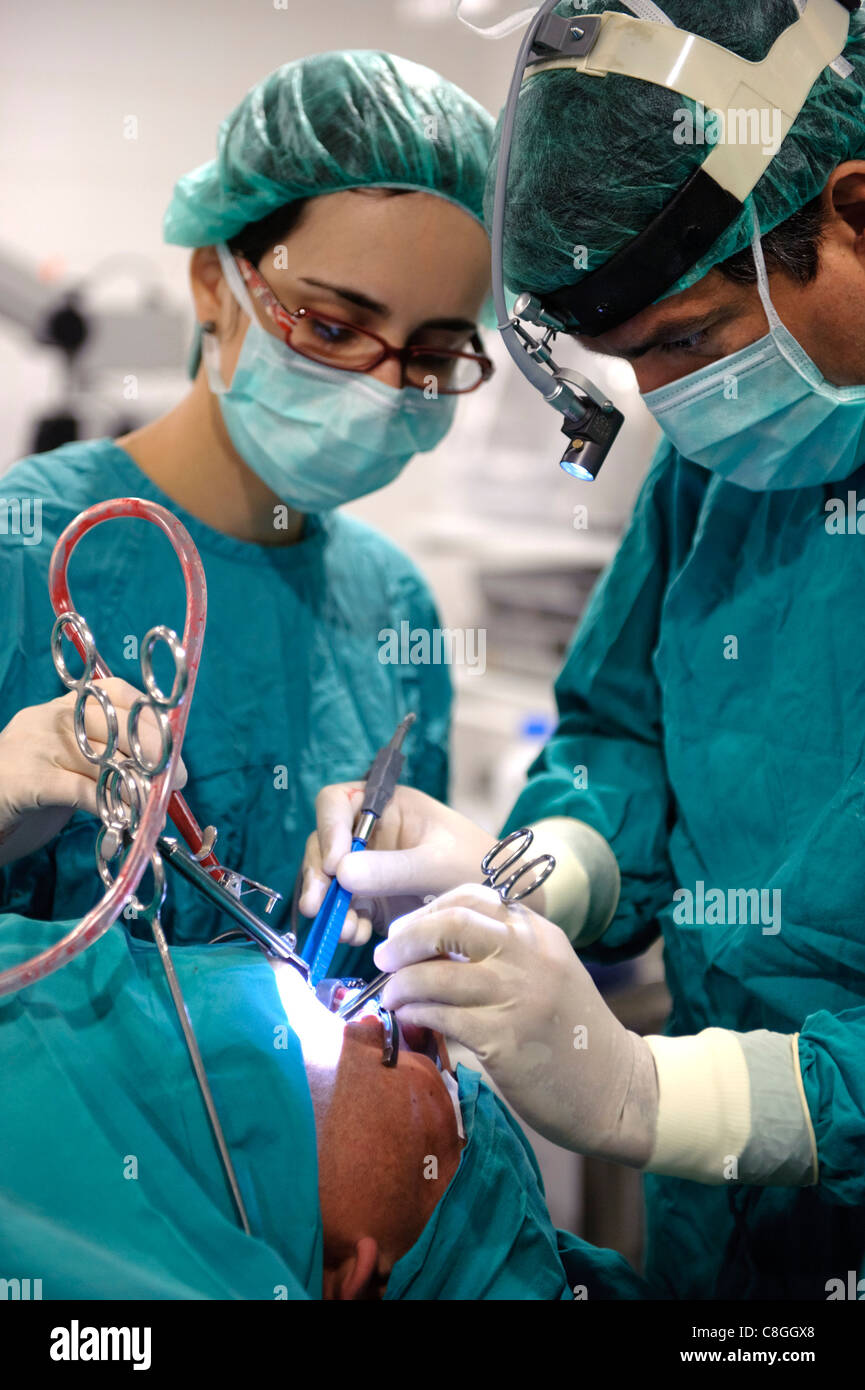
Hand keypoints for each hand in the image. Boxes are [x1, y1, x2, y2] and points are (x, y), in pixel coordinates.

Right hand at [0, 679, 187, 867]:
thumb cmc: (30, 795)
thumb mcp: (71, 765)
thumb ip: (109, 760)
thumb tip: (166, 773)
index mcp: (63, 708)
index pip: (115, 692)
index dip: (150, 718)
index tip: (176, 748)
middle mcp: (48, 718)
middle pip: (114, 723)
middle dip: (153, 752)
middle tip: (177, 781)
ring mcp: (33, 746)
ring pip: (100, 758)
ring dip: (135, 784)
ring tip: (155, 805)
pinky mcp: (24, 779)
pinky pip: (77, 788)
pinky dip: (107, 803)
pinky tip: (123, 817)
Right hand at [298, 783, 493, 946]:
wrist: (500, 901)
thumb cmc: (476, 864)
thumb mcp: (438, 863)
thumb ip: (393, 868)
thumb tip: (340, 872)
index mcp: (385, 805)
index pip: (336, 801)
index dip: (328, 828)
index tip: (335, 864)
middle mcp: (368, 833)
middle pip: (323, 844)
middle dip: (317, 875)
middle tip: (316, 905)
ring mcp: (365, 867)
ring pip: (327, 880)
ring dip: (328, 906)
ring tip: (346, 929)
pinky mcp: (368, 899)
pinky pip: (342, 909)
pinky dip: (344, 923)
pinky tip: (358, 935)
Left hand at [373, 885, 657, 1164]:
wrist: (615, 1088)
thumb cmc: (570, 1030)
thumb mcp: (545, 972)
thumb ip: (501, 951)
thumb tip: (429, 944)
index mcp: (538, 932)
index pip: (473, 897)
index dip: (428, 910)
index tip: (404, 931)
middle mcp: (529, 955)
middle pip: (451, 924)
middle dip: (407, 938)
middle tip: (384, 957)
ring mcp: (518, 997)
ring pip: (438, 975)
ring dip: (401, 984)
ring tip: (391, 996)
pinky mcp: (506, 1040)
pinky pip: (443, 1017)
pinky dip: (417, 1015)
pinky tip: (410, 1020)